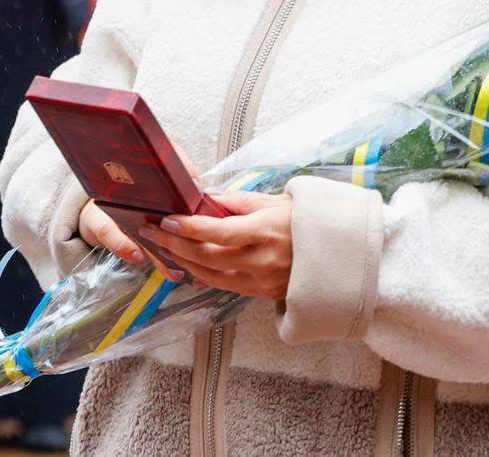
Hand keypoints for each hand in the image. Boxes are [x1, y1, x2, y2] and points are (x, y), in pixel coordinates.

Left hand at [140, 191, 292, 300]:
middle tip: (152, 231)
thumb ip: (238, 200)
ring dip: (182, 261)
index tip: (167, 220)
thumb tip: (204, 194)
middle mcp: (262, 260)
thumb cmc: (304, 222)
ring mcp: (261, 281)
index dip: (190, 228)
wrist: (336, 255)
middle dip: (175, 245)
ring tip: (163, 246)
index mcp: (266, 231)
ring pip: (210, 275)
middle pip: (208, 257)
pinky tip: (185, 264)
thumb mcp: (275, 201)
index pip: (219, 232)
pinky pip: (222, 286)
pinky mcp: (260, 294)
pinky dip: (200, 275)